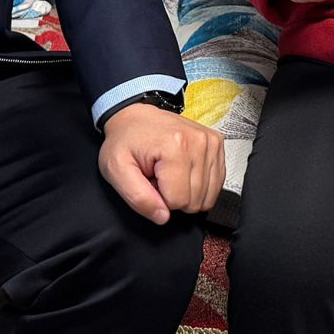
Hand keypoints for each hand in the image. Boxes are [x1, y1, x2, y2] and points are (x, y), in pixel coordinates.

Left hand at [98, 104, 224, 224]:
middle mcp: (198, 142)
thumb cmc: (125, 141)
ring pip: (208, 196)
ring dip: (187, 190)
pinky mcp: (217, 144)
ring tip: (170, 172)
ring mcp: (210, 142)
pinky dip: (199, 184)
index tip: (150, 180)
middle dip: (174, 195)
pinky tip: (184, 170)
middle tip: (158, 176)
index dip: (159, 198)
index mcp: (174, 147)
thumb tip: (162, 216)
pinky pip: (217, 184)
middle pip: (194, 200)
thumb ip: (138, 197)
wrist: (135, 117)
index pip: (177, 201)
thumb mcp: (116, 170)